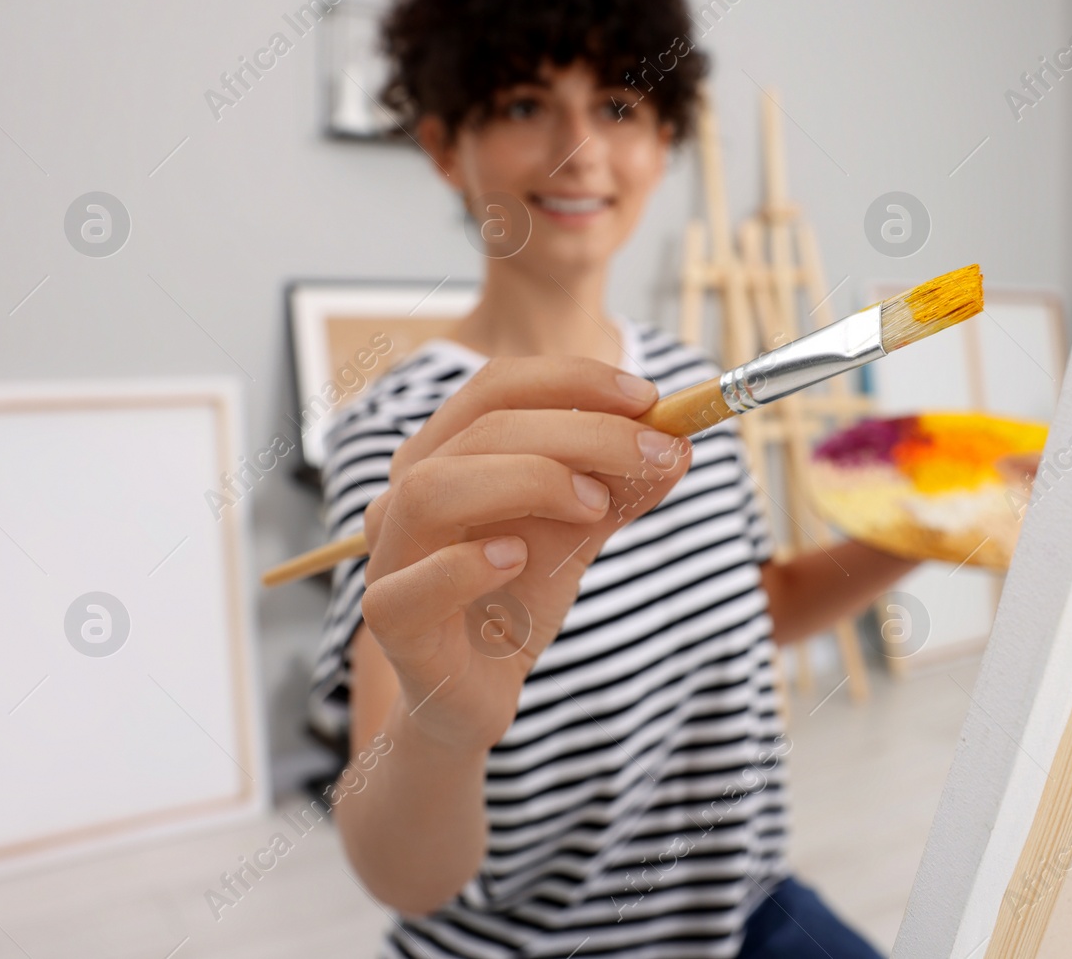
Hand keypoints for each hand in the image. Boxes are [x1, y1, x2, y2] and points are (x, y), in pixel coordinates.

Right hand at [356, 356, 689, 754]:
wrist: (478, 691)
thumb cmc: (516, 599)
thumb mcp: (578, 532)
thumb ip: (620, 489)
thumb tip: (680, 445)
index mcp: (447, 453)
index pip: (497, 386)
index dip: (573, 380)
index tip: (648, 396)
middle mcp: (406, 492)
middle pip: (482, 429)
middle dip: (581, 430)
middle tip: (655, 451)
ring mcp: (391, 555)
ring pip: (432, 490)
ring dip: (527, 480)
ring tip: (592, 505)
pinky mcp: (391, 622)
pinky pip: (408, 585)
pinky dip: (466, 564)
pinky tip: (518, 560)